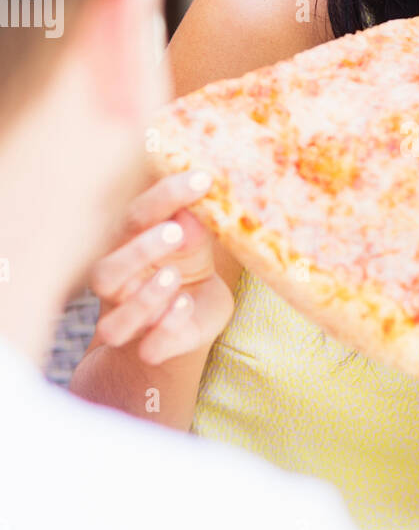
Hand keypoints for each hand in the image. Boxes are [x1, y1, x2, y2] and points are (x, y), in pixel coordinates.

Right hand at [90, 170, 234, 366]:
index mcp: (127, 249)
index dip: (164, 197)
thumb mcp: (196, 246)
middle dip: (139, 250)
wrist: (188, 325)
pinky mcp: (151, 350)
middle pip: (105, 272)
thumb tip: (197, 202)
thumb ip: (195, 230)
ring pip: (114, 320)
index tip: (202, 180)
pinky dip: (166, 328)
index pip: (134, 218)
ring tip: (175, 276)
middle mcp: (120, 288)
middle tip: (175, 231)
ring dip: (146, 296)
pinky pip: (148, 347)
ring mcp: (131, 323)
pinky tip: (185, 306)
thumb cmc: (188, 273)